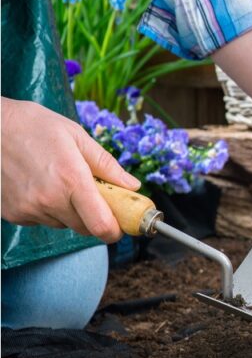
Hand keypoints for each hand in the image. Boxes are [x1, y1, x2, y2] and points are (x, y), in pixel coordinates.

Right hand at [1, 98, 140, 241]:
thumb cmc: (35, 126)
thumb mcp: (78, 137)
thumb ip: (107, 165)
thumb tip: (132, 185)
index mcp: (72, 179)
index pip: (100, 225)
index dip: (115, 230)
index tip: (122, 224)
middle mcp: (49, 200)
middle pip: (85, 228)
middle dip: (96, 217)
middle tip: (95, 195)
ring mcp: (28, 209)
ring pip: (63, 224)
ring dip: (70, 211)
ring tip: (60, 181)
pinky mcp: (13, 213)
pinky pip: (41, 220)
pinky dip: (48, 209)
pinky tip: (40, 186)